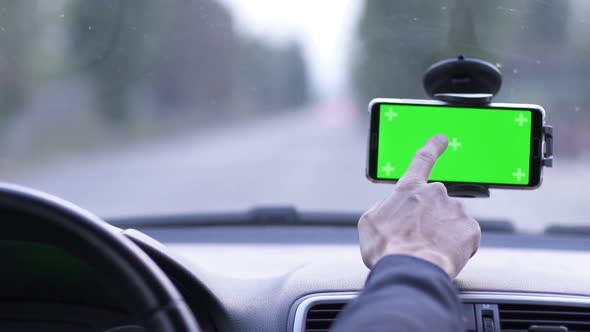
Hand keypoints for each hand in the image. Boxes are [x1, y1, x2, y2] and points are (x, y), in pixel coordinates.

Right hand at [358, 135, 480, 278]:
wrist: (410, 271)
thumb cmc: (386, 249)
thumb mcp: (370, 223)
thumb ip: (384, 208)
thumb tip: (392, 208)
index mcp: (409, 189)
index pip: (422, 161)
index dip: (432, 148)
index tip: (441, 139)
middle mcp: (435, 193)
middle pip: (436, 204)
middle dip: (430, 220)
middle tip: (417, 240)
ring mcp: (455, 210)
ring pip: (451, 221)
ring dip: (442, 234)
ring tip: (428, 251)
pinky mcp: (471, 229)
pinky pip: (465, 237)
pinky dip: (456, 247)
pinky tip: (443, 255)